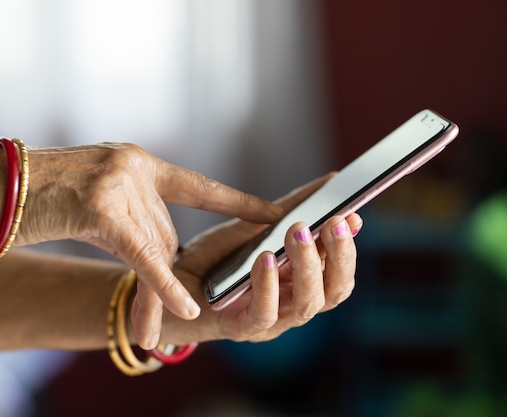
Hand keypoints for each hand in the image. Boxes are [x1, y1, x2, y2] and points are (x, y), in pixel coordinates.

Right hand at [15, 142, 282, 348]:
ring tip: (161, 333)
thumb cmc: (41, 197)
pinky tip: (184, 310)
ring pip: (153, 252)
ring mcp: (117, 184)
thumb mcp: (96, 198)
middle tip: (180, 312)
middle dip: (168, 275)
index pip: (198, 185)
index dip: (236, 202)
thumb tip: (167, 252)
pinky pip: (142, 256)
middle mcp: (133, 167)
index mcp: (137, 161)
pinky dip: (163, 286)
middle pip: (166, 234)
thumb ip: (134, 216)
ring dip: (159, 293)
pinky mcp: (100, 208)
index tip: (272, 213)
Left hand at [165, 174, 361, 344]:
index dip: (348, 245)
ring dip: (308, 266)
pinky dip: (269, 286)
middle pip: (333, 291)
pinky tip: (266, 259)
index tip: (352, 213)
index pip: (337, 270)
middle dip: (339, 256)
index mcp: (298, 283)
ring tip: (300, 231)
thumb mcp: (251, 229)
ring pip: (307, 304)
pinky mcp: (239, 329)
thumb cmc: (213, 262)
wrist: (165, 286)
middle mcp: (291, 305)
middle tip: (334, 221)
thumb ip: (285, 212)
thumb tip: (329, 183)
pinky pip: (263, 314)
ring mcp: (269, 321)